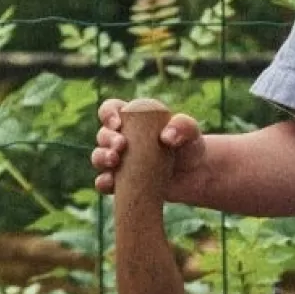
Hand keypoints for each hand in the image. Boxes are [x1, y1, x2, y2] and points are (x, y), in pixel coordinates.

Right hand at [91, 96, 206, 197]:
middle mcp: (121, 138)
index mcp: (132, 119)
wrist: (195, 175)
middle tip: (121, 146)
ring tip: (114, 162)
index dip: (108, 114)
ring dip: (101, 158)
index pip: (111, 110)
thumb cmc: (190, 146)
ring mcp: (119, 161)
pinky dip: (103, 183)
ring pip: (99, 157)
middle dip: (107, 139)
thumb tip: (166, 137)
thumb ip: (183, 126)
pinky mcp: (121, 183)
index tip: (118, 123)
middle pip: (103, 135)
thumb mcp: (191, 132)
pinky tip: (109, 183)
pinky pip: (104, 183)